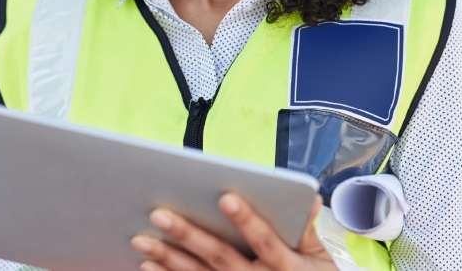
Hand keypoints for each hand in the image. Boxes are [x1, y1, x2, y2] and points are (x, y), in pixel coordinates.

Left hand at [130, 192, 337, 270]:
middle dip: (188, 236)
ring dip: (168, 259)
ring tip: (141, 240)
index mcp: (287, 267)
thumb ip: (308, 230)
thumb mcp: (320, 260)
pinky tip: (148, 266)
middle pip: (221, 259)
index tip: (225, 197)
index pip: (265, 242)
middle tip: (159, 214)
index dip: (247, 220)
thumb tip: (310, 199)